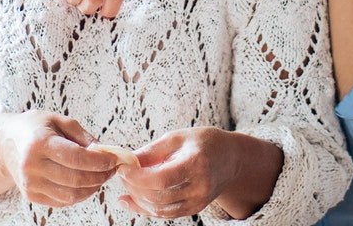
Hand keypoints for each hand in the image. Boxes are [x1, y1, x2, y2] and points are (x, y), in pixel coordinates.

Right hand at [0, 112, 118, 207]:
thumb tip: (105, 152)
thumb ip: (82, 136)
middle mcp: (32, 166)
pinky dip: (79, 195)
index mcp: (40, 143)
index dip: (100, 161)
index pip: (76, 157)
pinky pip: (62, 201)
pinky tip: (86, 184)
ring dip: (92, 188)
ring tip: (101, 176)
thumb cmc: (34, 128)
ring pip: (71, 195)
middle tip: (112, 169)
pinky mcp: (31, 195)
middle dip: (100, 176)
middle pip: (75, 179)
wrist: (4, 142)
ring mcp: (30, 183)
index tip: (114, 159)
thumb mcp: (58, 120)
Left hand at [116, 127, 238, 219]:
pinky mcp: (195, 209)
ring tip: (126, 185)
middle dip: (134, 187)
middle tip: (122, 174)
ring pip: (160, 209)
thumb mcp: (178, 137)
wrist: (231, 159)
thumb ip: (152, 151)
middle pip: (158, 196)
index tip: (123, 168)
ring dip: (138, 199)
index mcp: (196, 163)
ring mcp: (199, 201)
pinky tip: (131, 199)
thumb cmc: (203, 143)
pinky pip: (166, 214)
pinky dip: (146, 208)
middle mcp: (200, 186)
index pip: (162, 178)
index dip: (138, 177)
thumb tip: (128, 161)